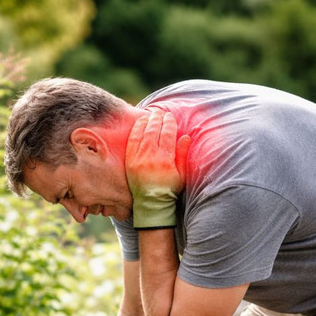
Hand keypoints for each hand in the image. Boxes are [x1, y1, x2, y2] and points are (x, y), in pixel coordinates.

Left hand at [126, 108, 190, 228]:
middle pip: (154, 131)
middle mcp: (151, 157)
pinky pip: (132, 140)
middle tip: (161, 112)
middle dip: (158, 119)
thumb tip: (185, 136)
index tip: (171, 117)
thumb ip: (182, 155)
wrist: (151, 203)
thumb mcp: (181, 174)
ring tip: (151, 114)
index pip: (168, 134)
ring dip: (148, 121)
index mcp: (165, 160)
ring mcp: (138, 158)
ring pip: (143, 133)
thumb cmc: (169, 190)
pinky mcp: (130, 160)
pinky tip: (140, 123)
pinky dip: (136, 129)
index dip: (169, 123)